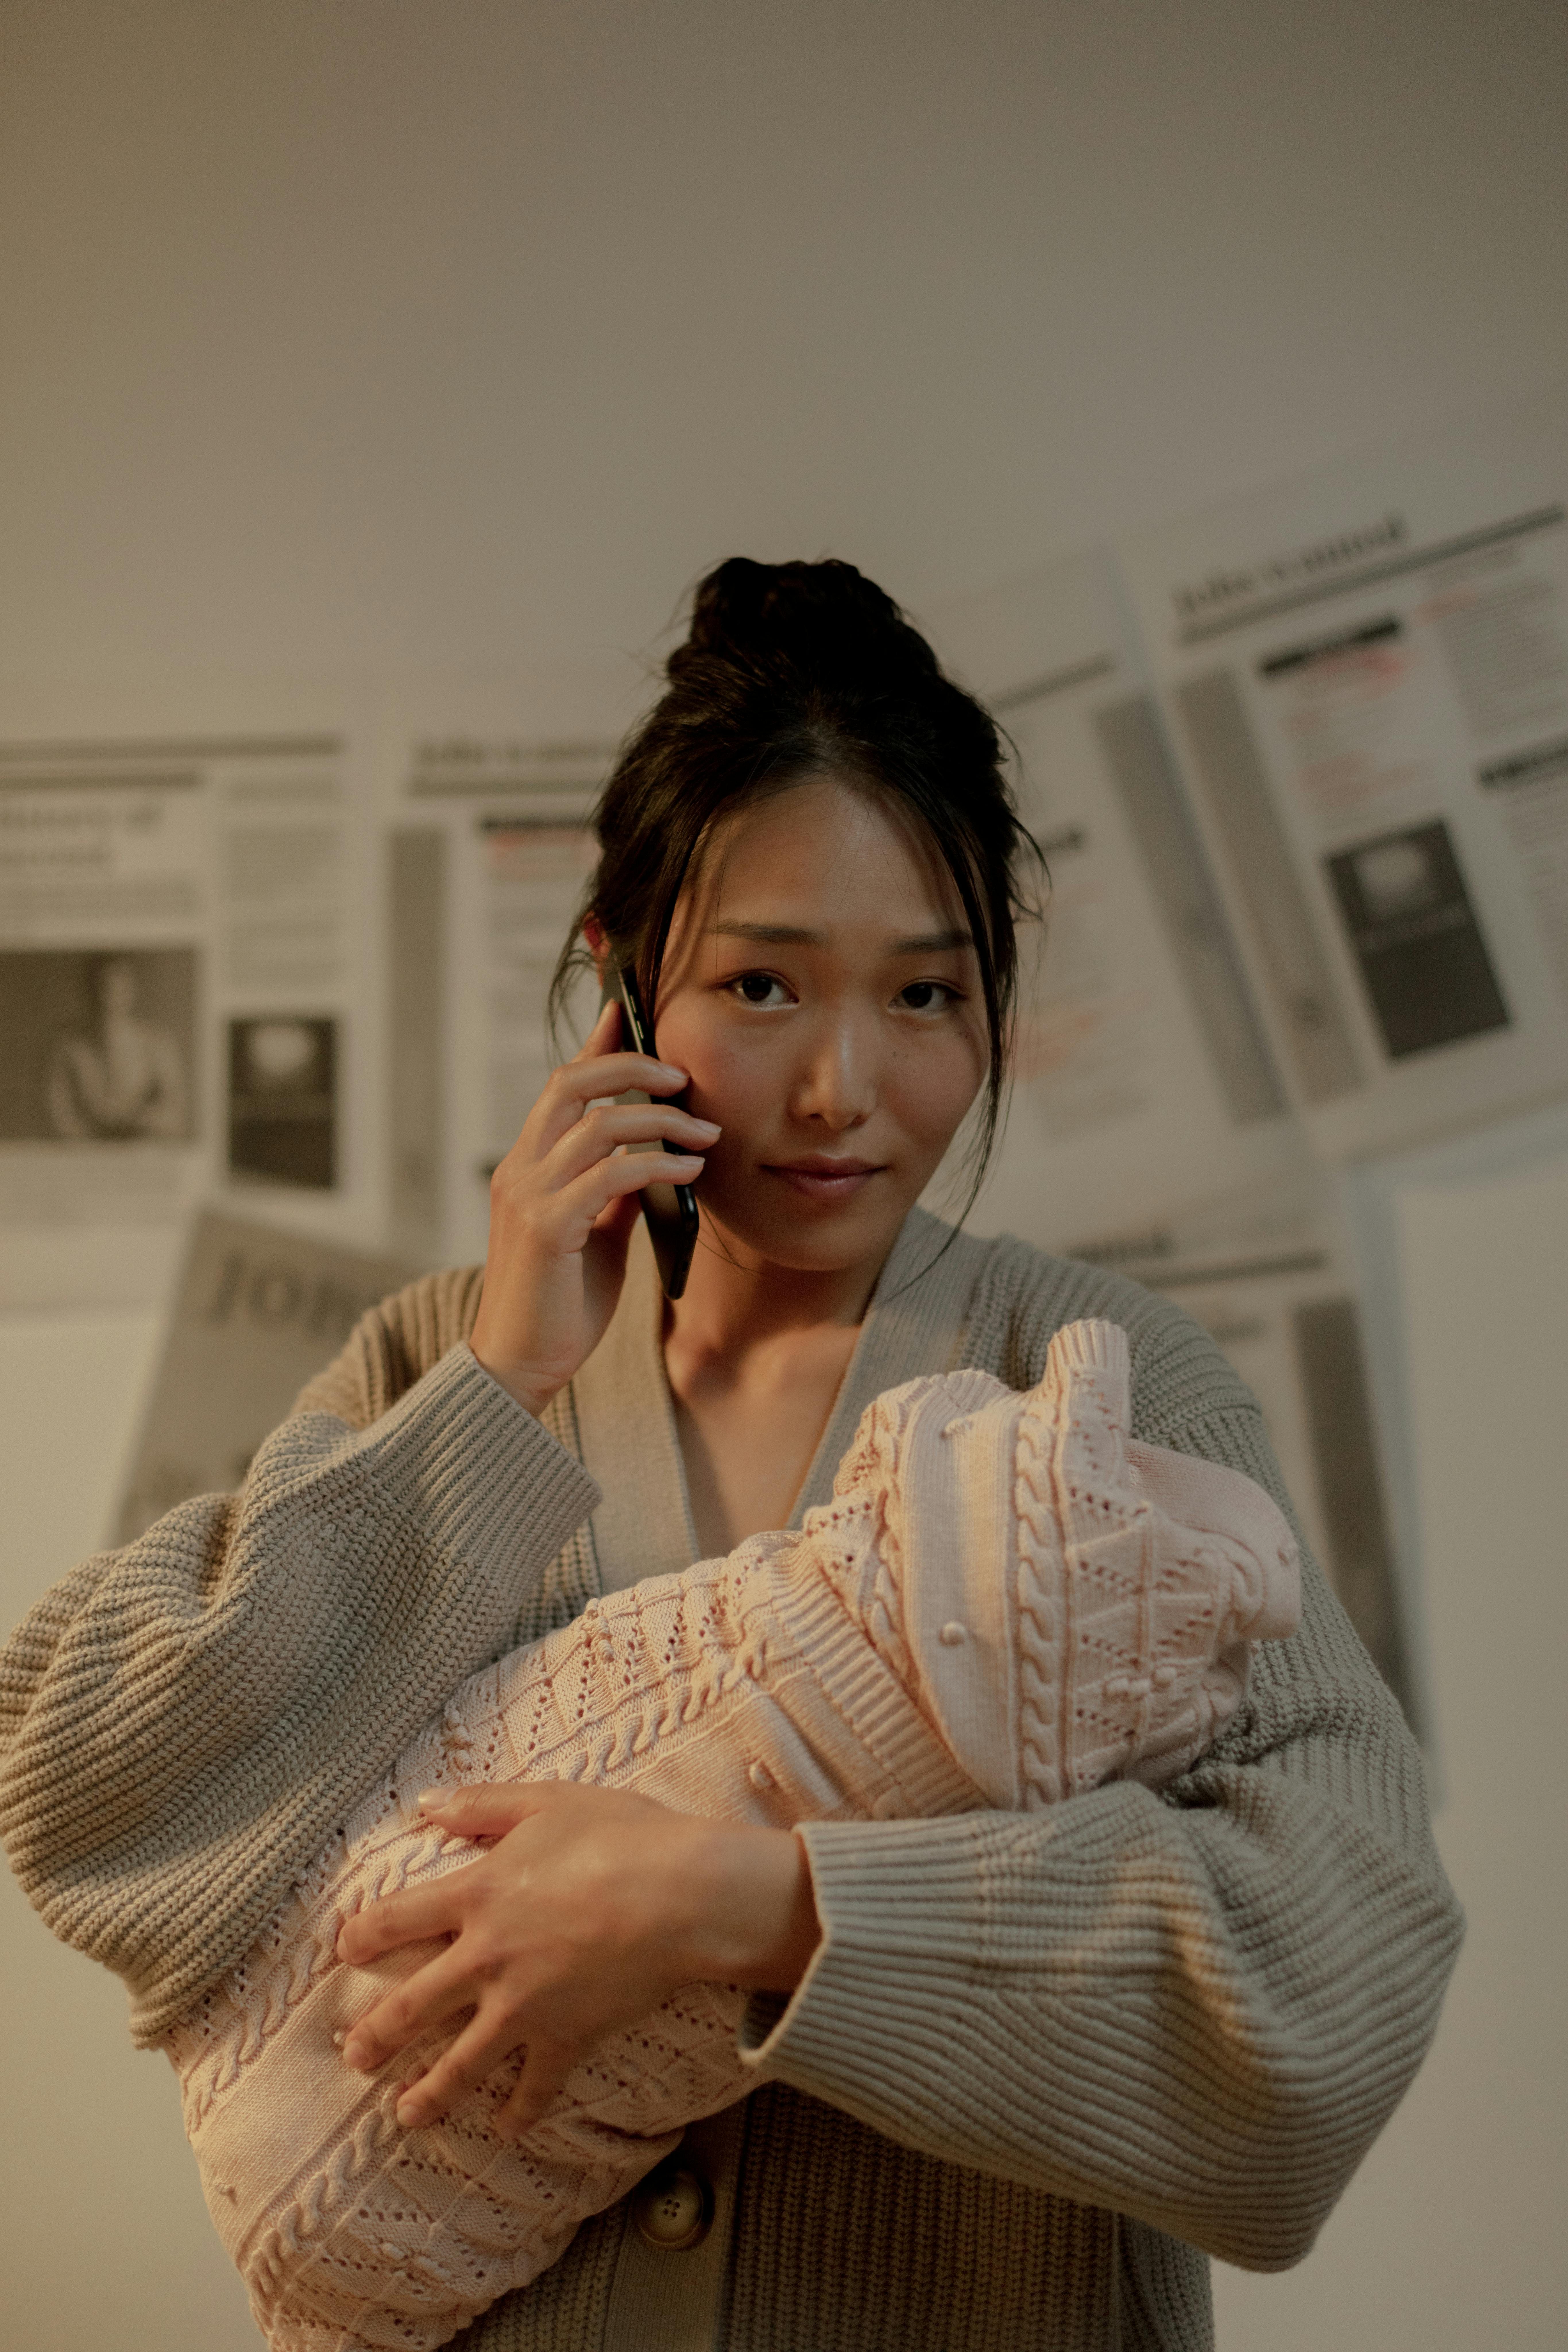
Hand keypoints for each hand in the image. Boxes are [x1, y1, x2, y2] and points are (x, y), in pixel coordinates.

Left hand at [335, 1781, 821, 2138]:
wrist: (681, 1895)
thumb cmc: (621, 1836)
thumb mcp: (547, 1801)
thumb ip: (482, 1805)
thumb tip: (425, 1804)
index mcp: (477, 1895)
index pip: (397, 1919)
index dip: (364, 1935)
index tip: (345, 1950)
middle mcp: (486, 1958)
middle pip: (412, 2007)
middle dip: (376, 2037)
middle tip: (354, 2057)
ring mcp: (523, 2006)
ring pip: (459, 2062)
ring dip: (427, 2093)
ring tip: (404, 2115)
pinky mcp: (566, 2036)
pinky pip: (535, 2086)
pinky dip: (520, 2112)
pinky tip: (505, 2129)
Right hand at [469, 999, 718, 1414]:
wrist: (520, 1364)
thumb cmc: (559, 1302)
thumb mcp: (593, 1233)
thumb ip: (611, 1192)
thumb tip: (650, 1158)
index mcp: (527, 1165)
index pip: (563, 1086)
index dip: (598, 1045)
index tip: (631, 1015)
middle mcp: (520, 1170)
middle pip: (571, 1083)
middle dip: (632, 1067)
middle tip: (684, 1078)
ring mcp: (529, 1196)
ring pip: (596, 1125)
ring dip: (661, 1122)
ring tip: (705, 1136)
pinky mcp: (547, 1228)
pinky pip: (610, 1176)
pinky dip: (657, 1165)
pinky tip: (688, 1171)